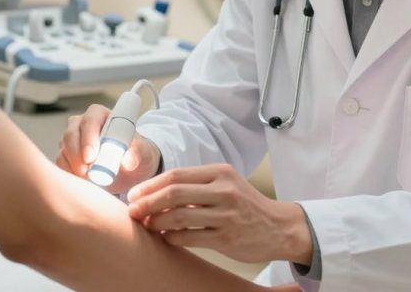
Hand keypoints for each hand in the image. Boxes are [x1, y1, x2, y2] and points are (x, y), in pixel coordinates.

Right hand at [55, 103, 161, 193]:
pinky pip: (61, 165)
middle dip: (76, 154)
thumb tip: (128, 161)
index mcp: (102, 115)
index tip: (92, 156)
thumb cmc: (137, 154)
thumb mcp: (143, 153)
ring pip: (64, 151)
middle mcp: (83, 125)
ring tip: (88, 180)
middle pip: (71, 134)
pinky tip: (82, 183)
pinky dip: (69, 174)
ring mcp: (73, 141)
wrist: (131, 170)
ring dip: (72, 167)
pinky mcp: (67, 157)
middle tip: (86, 172)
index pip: (90, 120)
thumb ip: (138, 153)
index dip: (89, 137)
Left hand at [127, 163, 311, 264]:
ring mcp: (227, 214)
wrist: (278, 227)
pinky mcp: (227, 237)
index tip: (134, 194)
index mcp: (221, 172)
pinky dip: (172, 237)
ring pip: (180, 216)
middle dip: (147, 203)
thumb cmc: (245, 205)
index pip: (176, 175)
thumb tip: (155, 192)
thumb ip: (197, 185)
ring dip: (157, 221)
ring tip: (147, 225)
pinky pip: (190, 237)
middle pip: (174, 193)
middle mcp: (224, 190)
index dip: (150, 185)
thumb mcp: (226, 184)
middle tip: (132, 211)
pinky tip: (165, 237)